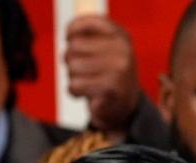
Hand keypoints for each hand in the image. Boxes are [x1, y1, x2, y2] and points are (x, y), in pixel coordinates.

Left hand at [65, 15, 140, 132]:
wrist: (125, 106)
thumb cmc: (109, 73)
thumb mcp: (105, 48)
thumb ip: (88, 34)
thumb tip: (70, 35)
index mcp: (121, 36)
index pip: (86, 23)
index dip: (71, 31)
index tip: (70, 39)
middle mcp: (122, 51)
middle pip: (74, 47)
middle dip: (70, 59)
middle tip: (82, 68)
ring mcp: (118, 71)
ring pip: (72, 66)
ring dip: (72, 76)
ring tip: (86, 81)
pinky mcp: (110, 91)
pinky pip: (75, 86)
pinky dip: (74, 91)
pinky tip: (86, 93)